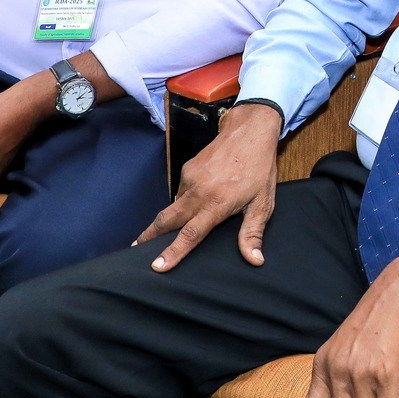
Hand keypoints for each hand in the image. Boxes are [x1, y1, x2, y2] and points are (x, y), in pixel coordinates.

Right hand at [134, 101, 282, 270]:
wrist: (248, 131)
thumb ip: (252, 233)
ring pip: (173, 206)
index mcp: (216, 203)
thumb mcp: (262, 203)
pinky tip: (195, 203)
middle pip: (167, 220)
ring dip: (169, 220)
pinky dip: (183, 202)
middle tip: (136, 250)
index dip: (173, 252)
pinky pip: (180, 192)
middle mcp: (198, 192)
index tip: (157, 266)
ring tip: (165, 232)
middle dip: (150, 236)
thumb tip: (254, 260)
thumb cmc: (259, 168)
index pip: (190, 234)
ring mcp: (189, 179)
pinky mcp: (186, 169)